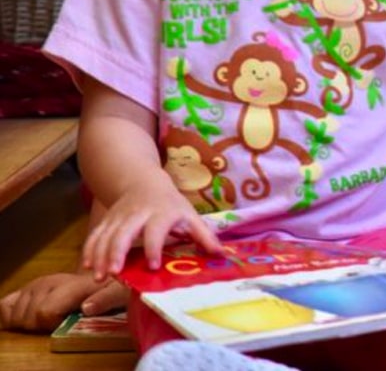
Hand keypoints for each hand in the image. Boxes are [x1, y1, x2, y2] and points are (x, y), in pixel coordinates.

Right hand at [0, 273, 128, 331]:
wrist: (103, 275)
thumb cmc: (112, 288)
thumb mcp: (119, 293)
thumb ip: (105, 300)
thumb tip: (87, 308)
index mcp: (71, 283)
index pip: (44, 311)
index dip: (52, 323)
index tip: (66, 322)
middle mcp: (49, 282)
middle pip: (28, 316)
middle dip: (40, 326)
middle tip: (57, 321)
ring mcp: (36, 285)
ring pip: (15, 313)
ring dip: (28, 322)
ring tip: (48, 318)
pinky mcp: (27, 289)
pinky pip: (6, 304)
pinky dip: (11, 314)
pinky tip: (27, 317)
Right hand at [82, 180, 221, 279]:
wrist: (144, 182)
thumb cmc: (171, 205)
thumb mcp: (190, 216)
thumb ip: (205, 236)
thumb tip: (223, 255)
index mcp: (162, 213)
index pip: (156, 230)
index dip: (154, 247)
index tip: (152, 266)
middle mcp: (138, 214)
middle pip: (124, 232)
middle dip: (117, 252)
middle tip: (115, 273)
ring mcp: (119, 217)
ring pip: (106, 235)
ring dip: (101, 255)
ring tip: (100, 276)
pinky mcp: (106, 220)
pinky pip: (95, 235)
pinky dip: (90, 250)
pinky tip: (88, 266)